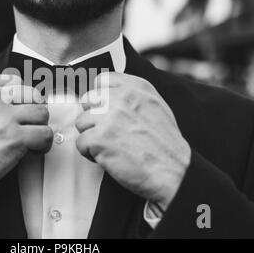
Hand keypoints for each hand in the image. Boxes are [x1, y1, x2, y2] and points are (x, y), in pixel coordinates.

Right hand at [0, 74, 52, 207]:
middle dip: (34, 110)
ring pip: (42, 113)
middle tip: (30, 124)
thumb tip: (7, 95)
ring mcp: (6, 117)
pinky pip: (44, 134)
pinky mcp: (15, 138)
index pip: (15, 80)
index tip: (21, 109)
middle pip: (33, 95)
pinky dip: (43, 144)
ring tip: (32, 138)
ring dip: (40, 127)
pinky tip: (34, 150)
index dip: (22, 97)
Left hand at [75, 72, 190, 209]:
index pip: (102, 81)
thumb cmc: (165, 144)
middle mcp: (121, 98)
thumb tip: (108, 92)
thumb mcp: (155, 106)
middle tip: (108, 133)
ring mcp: (109, 117)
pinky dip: (90, 153)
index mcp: (136, 87)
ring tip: (109, 146)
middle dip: (94, 118)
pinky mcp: (99, 138)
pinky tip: (106, 157)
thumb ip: (132, 95)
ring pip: (81, 122)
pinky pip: (80, 142)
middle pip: (87, 100)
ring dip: (91, 136)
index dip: (101, 98)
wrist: (173, 172)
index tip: (105, 111)